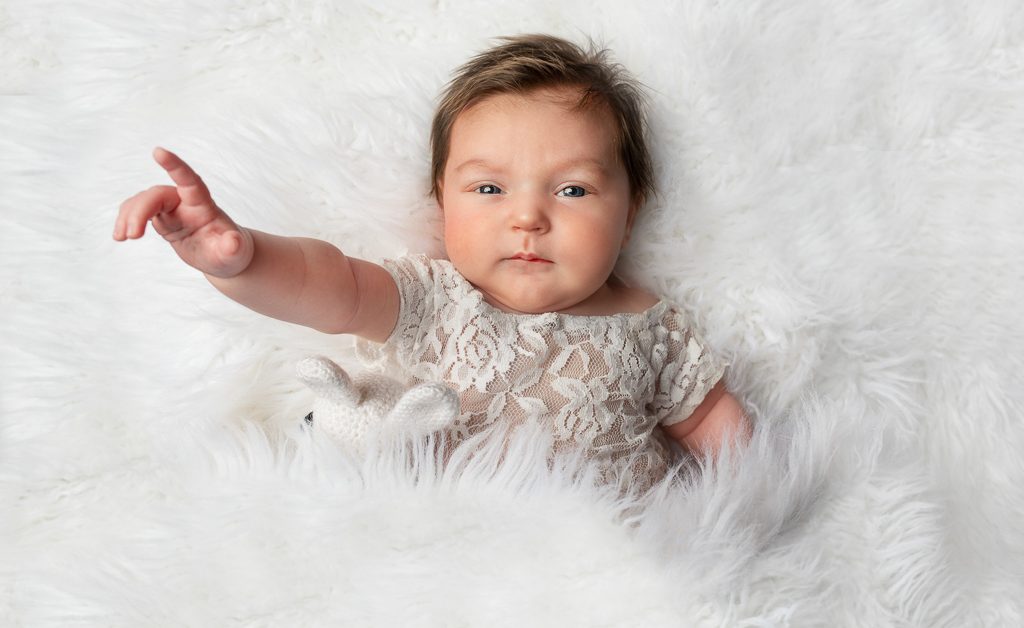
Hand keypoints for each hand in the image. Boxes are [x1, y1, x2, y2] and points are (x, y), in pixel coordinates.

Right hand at [113, 147, 253, 277]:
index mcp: (204, 205)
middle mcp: (185, 202)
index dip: (175, 165)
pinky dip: (126, 221)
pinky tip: (120, 236)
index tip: (158, 151)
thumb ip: (233, 248)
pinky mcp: (162, 218)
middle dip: (141, 211)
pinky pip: (138, 212)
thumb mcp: (236, 254)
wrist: (224, 256)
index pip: (189, 180)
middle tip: (132, 236)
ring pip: (143, 201)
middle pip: (157, 195)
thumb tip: (233, 242)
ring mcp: (172, 209)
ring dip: (129, 216)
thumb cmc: (231, 252)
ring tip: (122, 238)